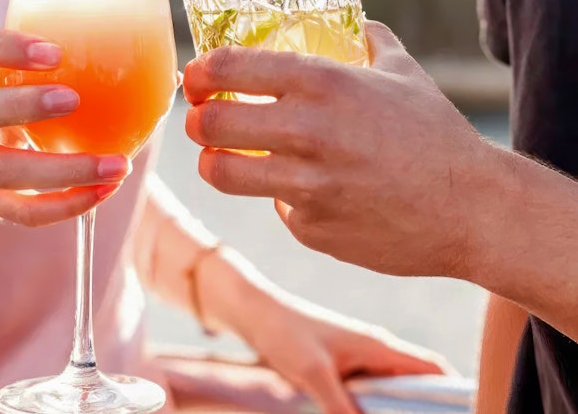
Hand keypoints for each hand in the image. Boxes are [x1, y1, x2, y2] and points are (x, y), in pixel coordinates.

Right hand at [0, 28, 130, 226]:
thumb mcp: (4, 75)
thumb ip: (46, 60)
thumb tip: (143, 50)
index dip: (1, 47)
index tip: (54, 52)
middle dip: (20, 105)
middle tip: (74, 99)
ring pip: (1, 170)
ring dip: (64, 169)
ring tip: (116, 165)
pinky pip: (21, 211)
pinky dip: (65, 205)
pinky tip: (104, 190)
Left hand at [182, 22, 497, 277]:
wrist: (473, 209)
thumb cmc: (436, 135)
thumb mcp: (403, 72)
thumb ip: (368, 40)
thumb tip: (353, 21)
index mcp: (322, 82)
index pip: (225, 67)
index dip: (198, 72)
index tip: (195, 77)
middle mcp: (306, 131)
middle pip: (207, 124)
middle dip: (195, 121)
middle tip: (201, 120)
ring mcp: (305, 184)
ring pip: (220, 173)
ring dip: (214, 163)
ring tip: (222, 157)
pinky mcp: (310, 226)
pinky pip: (274, 207)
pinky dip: (282, 199)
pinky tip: (309, 191)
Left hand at [246, 293, 451, 413]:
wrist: (253, 314)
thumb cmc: (284, 332)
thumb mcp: (313, 373)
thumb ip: (341, 406)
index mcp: (379, 345)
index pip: (433, 369)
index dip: (454, 393)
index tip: (465, 413)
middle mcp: (374, 351)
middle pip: (415, 386)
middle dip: (424, 410)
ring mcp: (357, 360)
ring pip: (390, 392)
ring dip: (396, 411)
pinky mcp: (339, 369)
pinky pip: (367, 394)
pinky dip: (372, 409)